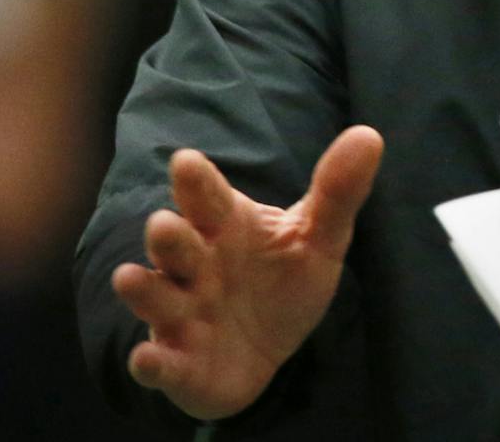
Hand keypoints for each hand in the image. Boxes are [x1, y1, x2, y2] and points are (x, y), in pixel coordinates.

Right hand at [112, 126, 383, 420]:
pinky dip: (151, 363)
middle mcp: (195, 266)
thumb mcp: (317, 239)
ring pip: (156, 297)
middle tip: (165, 224)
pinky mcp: (179, 364)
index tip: (187, 162)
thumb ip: (337, 192)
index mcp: (224, 227)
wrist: (265, 353)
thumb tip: (369, 135)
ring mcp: (181, 315)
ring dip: (144, 290)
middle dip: (168, 235)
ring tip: (130, 278)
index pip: (208, 198)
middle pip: (176, 244)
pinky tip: (148, 359)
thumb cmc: (282, 282)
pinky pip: (160, 364)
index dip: (196, 182)